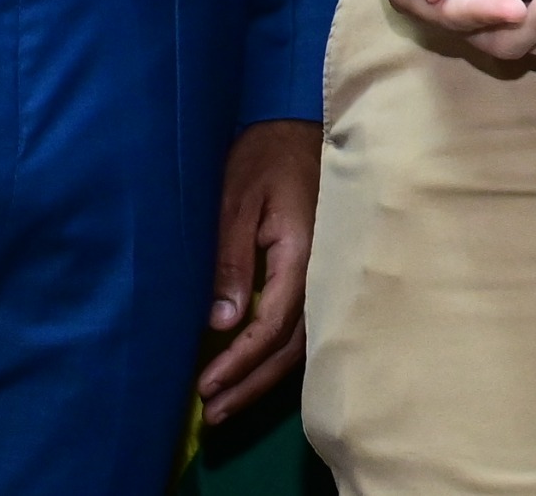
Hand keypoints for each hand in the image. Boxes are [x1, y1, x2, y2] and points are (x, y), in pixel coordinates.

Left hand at [195, 118, 317, 421]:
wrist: (299, 124)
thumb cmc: (264, 156)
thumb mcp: (236, 201)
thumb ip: (231, 260)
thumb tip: (222, 322)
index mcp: (302, 252)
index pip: (273, 324)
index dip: (240, 361)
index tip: (207, 386)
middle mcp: (323, 271)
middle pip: (293, 347)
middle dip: (252, 383)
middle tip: (216, 412)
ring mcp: (329, 272)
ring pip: (305, 342)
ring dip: (267, 376)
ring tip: (231, 401)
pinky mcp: (324, 270)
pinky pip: (309, 326)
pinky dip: (283, 355)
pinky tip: (262, 369)